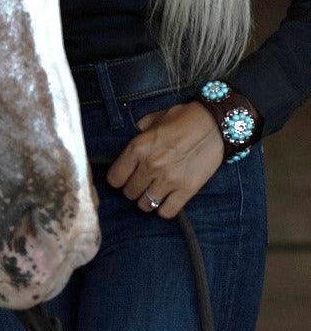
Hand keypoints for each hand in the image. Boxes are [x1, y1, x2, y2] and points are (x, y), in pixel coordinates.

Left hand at [106, 101, 223, 218]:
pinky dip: (165, 209)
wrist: (215, 124)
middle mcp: (150, 166)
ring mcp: (169, 179)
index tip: (123, 177)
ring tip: (153, 192)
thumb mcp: (156, 119)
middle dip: (132, 189)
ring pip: (145, 204)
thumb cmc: (185, 118)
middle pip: (129, 193)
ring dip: (147, 200)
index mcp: (138, 148)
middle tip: (141, 183)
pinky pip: (167, 212)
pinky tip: (167, 199)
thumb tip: (136, 132)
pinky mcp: (187, 189)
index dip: (117, 179)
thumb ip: (141, 128)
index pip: (114, 178)